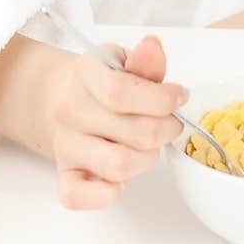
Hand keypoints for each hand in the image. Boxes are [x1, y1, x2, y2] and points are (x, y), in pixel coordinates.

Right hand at [47, 34, 188, 209]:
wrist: (65, 99)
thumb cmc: (105, 81)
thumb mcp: (125, 62)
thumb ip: (144, 62)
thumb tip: (152, 47)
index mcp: (84, 73)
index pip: (121, 92)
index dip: (162, 99)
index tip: (180, 97)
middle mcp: (68, 109)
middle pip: (133, 132)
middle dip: (166, 129)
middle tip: (172, 123)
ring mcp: (64, 145)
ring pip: (118, 166)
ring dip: (147, 159)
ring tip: (149, 146)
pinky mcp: (64, 176)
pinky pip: (80, 196)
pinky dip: (107, 193)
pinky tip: (122, 176)